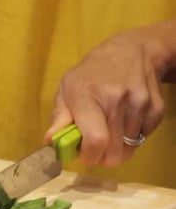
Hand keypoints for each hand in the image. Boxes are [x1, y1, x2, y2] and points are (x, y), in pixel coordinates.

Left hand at [45, 28, 167, 166]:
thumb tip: (50, 141)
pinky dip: (133, 138)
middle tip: (95, 147)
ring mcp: (139, 103)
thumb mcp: (67, 88)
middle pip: (113, 151)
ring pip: (129, 148)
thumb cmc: (91, 74)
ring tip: (110, 129)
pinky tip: (125, 122)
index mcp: (86, 95)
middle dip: (102, 157)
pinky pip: (144, 138)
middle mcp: (115, 99)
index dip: (89, 156)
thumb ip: (59, 117)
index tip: (84, 156)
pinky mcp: (157, 108)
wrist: (132, 51)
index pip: (95, 139)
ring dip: (118, 148)